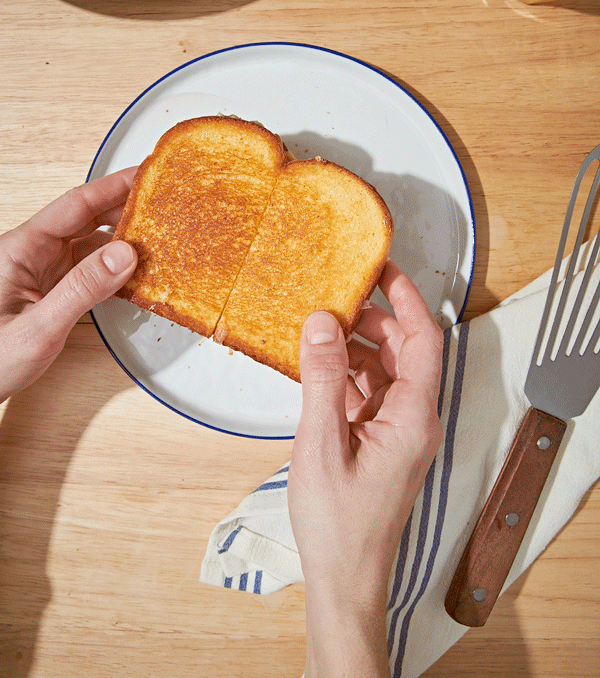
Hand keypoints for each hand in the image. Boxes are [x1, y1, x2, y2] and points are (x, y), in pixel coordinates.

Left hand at [0, 169, 137, 402]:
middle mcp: (31, 254)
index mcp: (20, 249)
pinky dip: (114, 269)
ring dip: (123, 242)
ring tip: (157, 238)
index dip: (112, 187)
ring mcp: (41, 272)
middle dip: (124, 210)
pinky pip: (88, 270)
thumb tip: (123, 256)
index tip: (144, 176)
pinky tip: (135, 273)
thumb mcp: (38, 328)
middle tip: (162, 204)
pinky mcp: (49, 292)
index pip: (75, 205)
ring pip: (90, 245)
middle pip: (86, 219)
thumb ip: (82, 290)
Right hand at [288, 261, 443, 677]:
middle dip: (373, 319)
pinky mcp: (381, 442)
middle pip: (404, 350)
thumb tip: (323, 322)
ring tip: (319, 329)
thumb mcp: (322, 443)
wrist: (345, 578)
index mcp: (414, 418)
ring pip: (384, 370)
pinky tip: (318, 367)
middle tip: (337, 296)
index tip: (383, 269)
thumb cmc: (339, 524)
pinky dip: (346, 375)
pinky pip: (369, 393)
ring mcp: (399, 432)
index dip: (406, 299)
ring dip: (355, 347)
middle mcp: (415, 420)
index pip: (423, 340)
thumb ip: (323, 378)